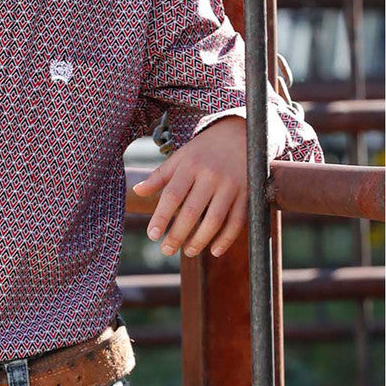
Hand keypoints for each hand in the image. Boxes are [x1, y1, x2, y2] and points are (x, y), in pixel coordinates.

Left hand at [132, 116, 247, 258]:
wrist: (241, 134)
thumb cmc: (204, 150)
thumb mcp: (181, 157)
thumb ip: (160, 176)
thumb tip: (137, 192)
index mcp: (190, 165)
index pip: (172, 195)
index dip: (161, 217)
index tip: (152, 235)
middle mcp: (211, 175)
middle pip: (191, 211)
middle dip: (177, 235)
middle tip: (166, 250)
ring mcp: (231, 185)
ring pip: (214, 219)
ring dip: (200, 240)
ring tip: (187, 252)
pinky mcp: (248, 193)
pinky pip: (237, 221)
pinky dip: (226, 239)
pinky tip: (214, 250)